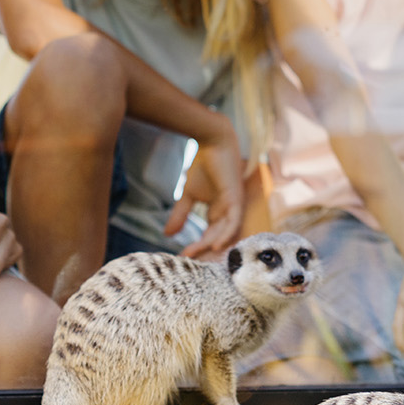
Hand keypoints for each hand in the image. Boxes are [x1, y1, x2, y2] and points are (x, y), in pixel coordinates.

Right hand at [166, 131, 244, 258]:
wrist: (212, 141)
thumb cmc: (203, 165)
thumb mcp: (188, 195)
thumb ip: (181, 215)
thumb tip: (167, 235)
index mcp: (219, 213)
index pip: (208, 236)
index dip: (196, 248)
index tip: (181, 258)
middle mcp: (228, 213)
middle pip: (217, 238)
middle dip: (202, 252)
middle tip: (187, 263)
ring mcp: (234, 206)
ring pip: (225, 233)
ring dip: (211, 245)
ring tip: (195, 256)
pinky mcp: (236, 198)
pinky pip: (234, 221)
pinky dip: (226, 234)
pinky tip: (216, 245)